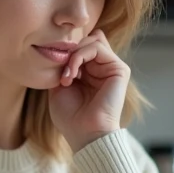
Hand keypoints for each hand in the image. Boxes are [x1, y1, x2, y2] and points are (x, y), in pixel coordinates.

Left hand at [47, 29, 129, 152]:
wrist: (84, 134)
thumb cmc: (71, 117)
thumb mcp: (59, 86)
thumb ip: (62, 65)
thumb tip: (62, 48)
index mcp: (91, 71)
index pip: (81, 45)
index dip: (65, 52)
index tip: (54, 73)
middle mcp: (103, 68)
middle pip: (86, 39)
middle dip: (69, 52)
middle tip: (60, 74)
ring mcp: (112, 67)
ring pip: (90, 41)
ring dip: (72, 56)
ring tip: (65, 77)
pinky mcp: (119, 69)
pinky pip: (97, 47)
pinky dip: (79, 56)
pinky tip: (71, 76)